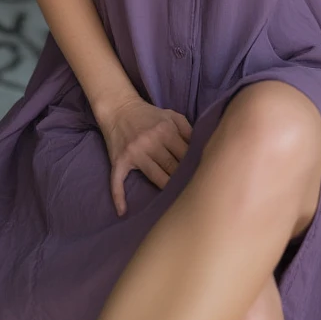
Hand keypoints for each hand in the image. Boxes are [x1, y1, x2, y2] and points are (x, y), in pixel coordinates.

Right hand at [99, 95, 192, 216]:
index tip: (202, 177)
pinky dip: (119, 197)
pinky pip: (118, 181)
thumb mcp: (171, 115)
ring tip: (176, 202)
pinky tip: (123, 211)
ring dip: (166, 189)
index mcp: (165, 130)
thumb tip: (201, 149)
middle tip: (193, 192)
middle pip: (172, 167)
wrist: (119, 108)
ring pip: (156, 177)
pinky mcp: (119, 161)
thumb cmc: (149, 115)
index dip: (194, 166)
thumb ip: (188, 129)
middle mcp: (150, 141)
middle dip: (183, 179)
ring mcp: (134, 152)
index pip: (185, 154)